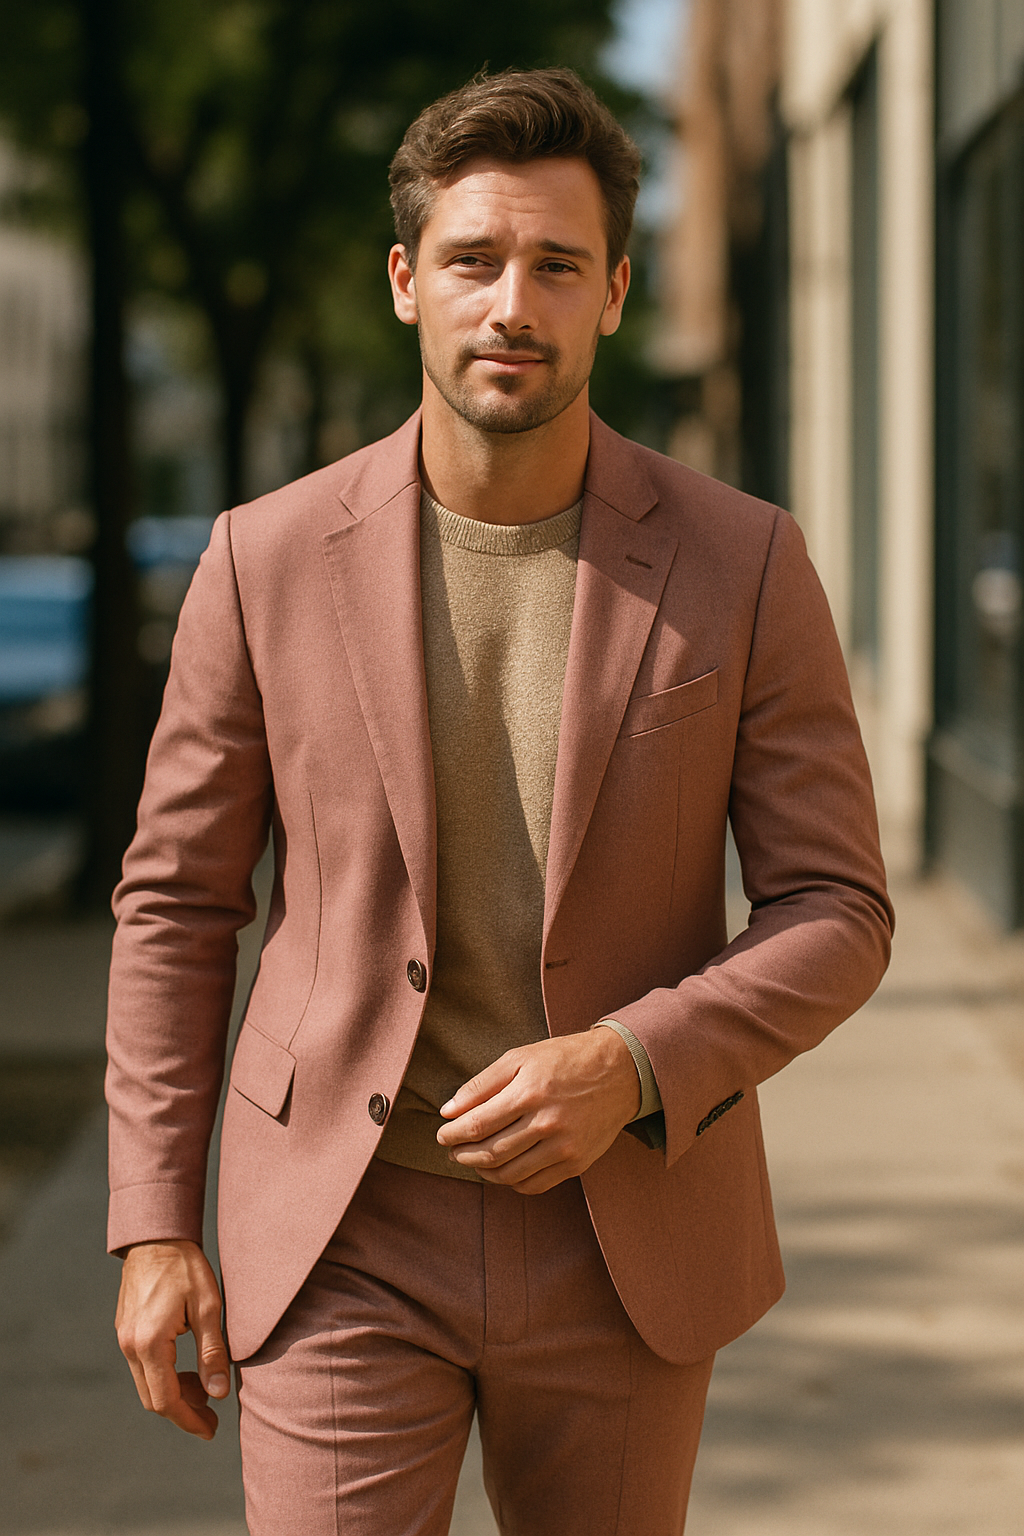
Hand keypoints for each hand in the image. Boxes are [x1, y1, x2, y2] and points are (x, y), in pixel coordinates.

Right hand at [115, 1238, 229, 1439]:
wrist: (157, 1237)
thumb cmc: (186, 1268)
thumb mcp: (207, 1307)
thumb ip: (212, 1352)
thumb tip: (218, 1393)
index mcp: (149, 1343)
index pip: (166, 1400)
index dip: (189, 1420)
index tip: (210, 1431)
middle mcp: (130, 1346)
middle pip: (153, 1399)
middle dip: (182, 1412)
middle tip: (212, 1415)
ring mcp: (124, 1338)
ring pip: (146, 1384)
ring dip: (173, 1393)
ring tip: (204, 1388)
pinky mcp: (126, 1330)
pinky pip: (142, 1367)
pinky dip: (163, 1376)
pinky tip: (186, 1368)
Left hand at [436, 1029, 640, 1193]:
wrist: (621, 1071)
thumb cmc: (565, 1059)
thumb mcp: (520, 1056)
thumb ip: (482, 1084)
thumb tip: (448, 1111)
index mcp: (529, 1093)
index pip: (477, 1125)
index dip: (452, 1134)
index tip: (442, 1134)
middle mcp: (547, 1124)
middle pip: (490, 1153)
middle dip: (462, 1155)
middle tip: (452, 1151)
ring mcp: (564, 1147)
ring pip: (509, 1174)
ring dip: (483, 1172)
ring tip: (473, 1160)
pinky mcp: (577, 1163)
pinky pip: (535, 1185)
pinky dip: (512, 1182)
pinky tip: (503, 1170)